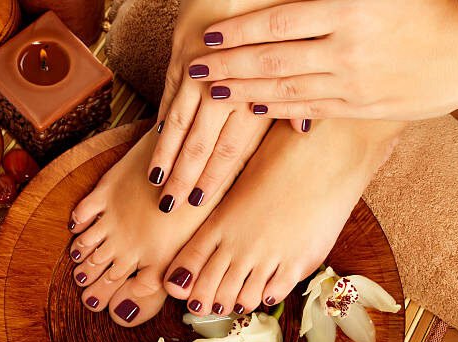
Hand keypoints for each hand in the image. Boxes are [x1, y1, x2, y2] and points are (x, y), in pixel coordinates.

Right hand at [147, 0, 274, 212]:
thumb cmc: (271, 5)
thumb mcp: (295, 44)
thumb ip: (295, 88)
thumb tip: (302, 128)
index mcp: (251, 85)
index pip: (229, 143)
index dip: (214, 174)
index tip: (201, 200)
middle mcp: (218, 82)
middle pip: (198, 138)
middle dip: (184, 174)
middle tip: (169, 205)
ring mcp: (193, 68)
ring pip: (176, 120)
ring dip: (165, 153)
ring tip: (155, 180)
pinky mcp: (177, 53)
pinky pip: (167, 92)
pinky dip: (161, 118)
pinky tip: (157, 140)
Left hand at [189, 0, 457, 120]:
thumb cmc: (426, 7)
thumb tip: (288, 1)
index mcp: (349, 7)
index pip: (277, 20)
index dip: (238, 30)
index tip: (208, 37)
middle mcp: (346, 45)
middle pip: (271, 58)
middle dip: (228, 65)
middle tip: (195, 69)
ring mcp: (353, 80)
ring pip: (285, 88)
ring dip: (244, 91)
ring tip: (214, 91)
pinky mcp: (362, 106)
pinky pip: (311, 108)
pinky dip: (279, 109)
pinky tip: (255, 109)